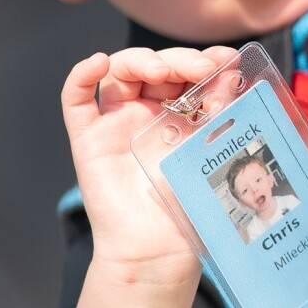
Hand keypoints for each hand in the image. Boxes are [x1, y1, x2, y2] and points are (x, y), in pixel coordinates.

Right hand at [62, 46, 236, 307]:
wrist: (160, 250)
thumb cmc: (189, 205)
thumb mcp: (210, 148)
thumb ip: (219, 109)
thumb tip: (233, 69)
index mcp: (179, 112)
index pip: (187, 70)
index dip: (204, 58)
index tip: (228, 57)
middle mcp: (147, 112)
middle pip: (156, 66)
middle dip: (180, 60)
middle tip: (202, 68)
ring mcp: (116, 121)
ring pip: (120, 71)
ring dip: (141, 60)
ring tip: (162, 72)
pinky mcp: (89, 137)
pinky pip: (75, 98)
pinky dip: (82, 74)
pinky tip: (98, 63)